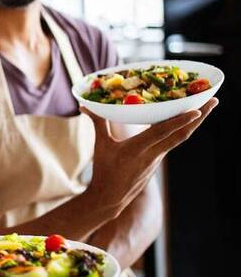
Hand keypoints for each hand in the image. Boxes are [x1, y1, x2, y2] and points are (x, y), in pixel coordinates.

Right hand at [81, 98, 217, 216]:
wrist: (111, 199)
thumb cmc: (104, 171)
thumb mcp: (101, 146)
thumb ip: (97, 123)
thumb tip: (84, 105)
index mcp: (138, 149)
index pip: (163, 132)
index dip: (180, 121)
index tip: (196, 109)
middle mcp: (153, 154)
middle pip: (182, 133)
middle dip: (200, 117)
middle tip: (215, 100)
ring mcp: (157, 159)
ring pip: (180, 138)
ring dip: (194, 123)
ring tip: (206, 107)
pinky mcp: (157, 161)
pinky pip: (172, 142)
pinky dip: (181, 130)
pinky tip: (186, 122)